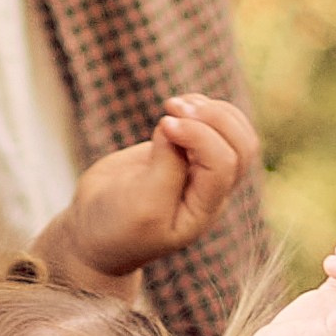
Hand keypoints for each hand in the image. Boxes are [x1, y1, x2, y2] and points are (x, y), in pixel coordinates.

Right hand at [34, 98, 260, 294]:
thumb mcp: (141, 206)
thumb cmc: (117, 226)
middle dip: (215, 118)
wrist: (93, 230)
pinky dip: (200, 108)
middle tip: (174, 108)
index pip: (223, 164)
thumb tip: (176, 125)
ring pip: (234, 132)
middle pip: (242, 146)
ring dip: (211, 109)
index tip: (163, 125)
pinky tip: (174, 107)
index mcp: (205, 209)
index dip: (200, 136)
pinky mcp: (184, 152)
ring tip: (174, 104)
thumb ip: (165, 167)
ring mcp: (200, 169)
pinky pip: (212, 125)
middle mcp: (210, 188)